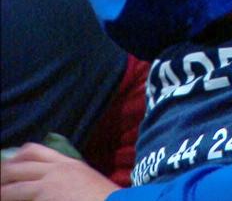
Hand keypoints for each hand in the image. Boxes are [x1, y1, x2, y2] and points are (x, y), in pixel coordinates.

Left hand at [0, 143, 118, 200]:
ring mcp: (48, 187)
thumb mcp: (88, 180)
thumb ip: (70, 177)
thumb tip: (53, 185)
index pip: (34, 150)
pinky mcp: (44, 200)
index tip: (9, 164)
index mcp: (67, 163)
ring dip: (2, 194)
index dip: (16, 157)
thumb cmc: (106, 198)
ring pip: (12, 189)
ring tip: (0, 197)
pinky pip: (21, 200)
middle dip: (2, 175)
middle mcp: (55, 170)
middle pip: (17, 167)